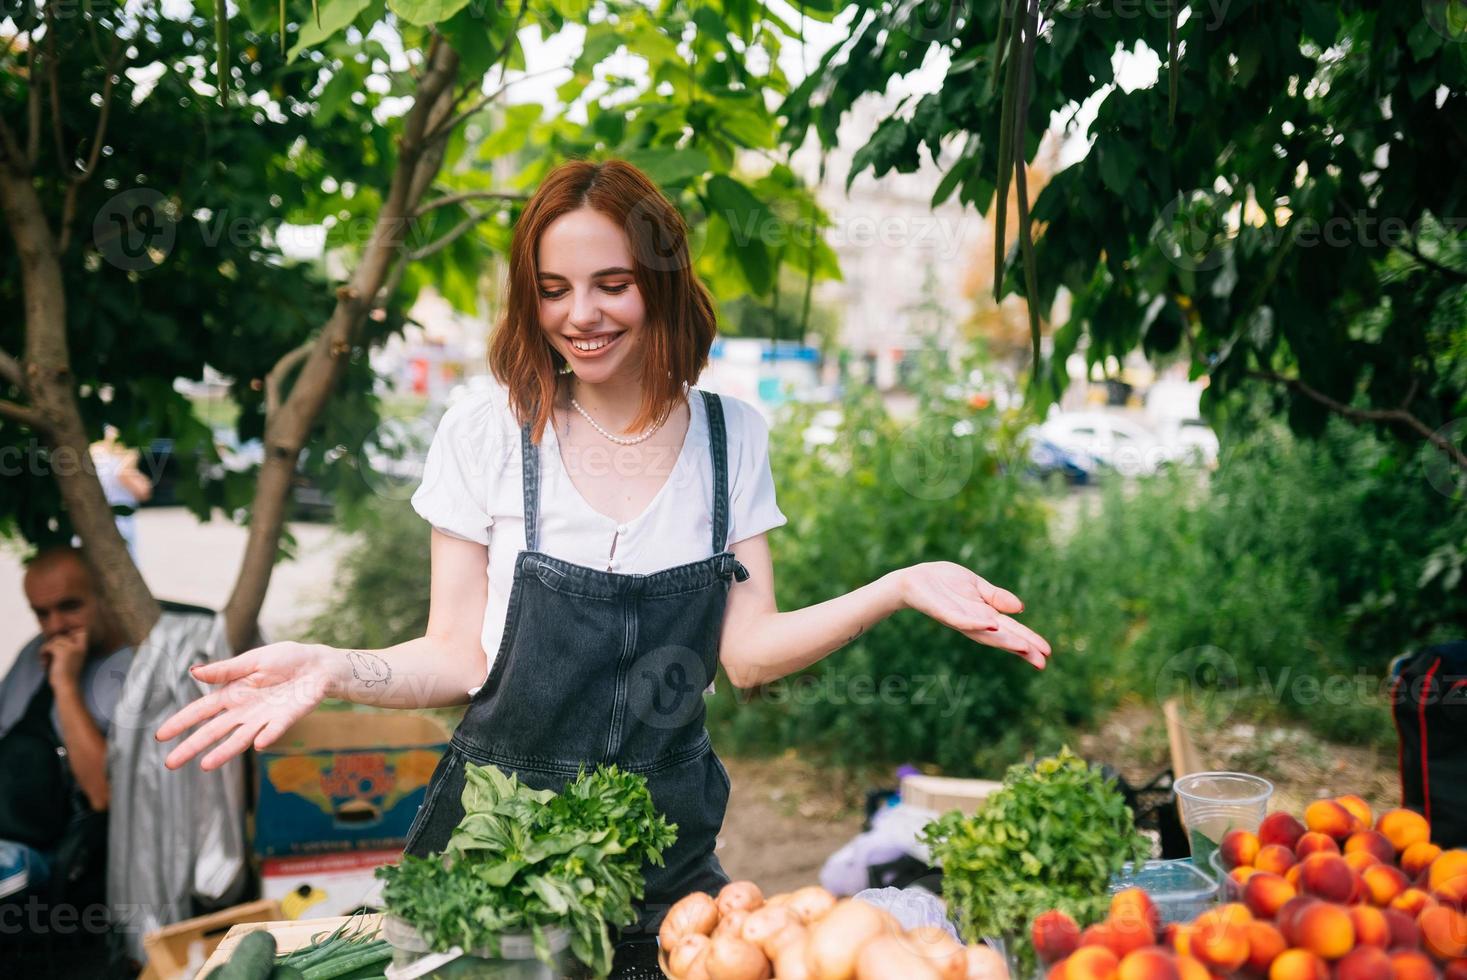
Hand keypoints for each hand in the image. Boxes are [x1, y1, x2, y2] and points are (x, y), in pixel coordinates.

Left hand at [40, 628, 88, 689]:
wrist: (67, 686)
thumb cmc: (66, 676)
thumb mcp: (70, 660)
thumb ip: (66, 649)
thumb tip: (54, 639)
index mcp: (83, 648)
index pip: (81, 632)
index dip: (70, 634)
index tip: (60, 646)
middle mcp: (79, 646)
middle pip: (62, 636)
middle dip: (52, 645)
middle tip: (48, 657)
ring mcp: (71, 648)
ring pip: (54, 641)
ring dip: (46, 650)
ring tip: (45, 661)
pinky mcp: (62, 652)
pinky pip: (48, 646)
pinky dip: (42, 653)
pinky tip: (43, 663)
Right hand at [155, 641, 333, 770]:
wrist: (318, 666)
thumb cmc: (286, 660)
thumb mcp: (254, 660)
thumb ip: (226, 670)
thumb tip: (193, 672)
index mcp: (233, 693)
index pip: (201, 710)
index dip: (181, 722)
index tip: (160, 736)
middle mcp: (244, 710)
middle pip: (213, 731)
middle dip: (191, 746)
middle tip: (170, 764)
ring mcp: (263, 718)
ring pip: (239, 739)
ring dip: (224, 752)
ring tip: (205, 766)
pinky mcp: (285, 720)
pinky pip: (274, 730)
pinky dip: (267, 736)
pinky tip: (258, 745)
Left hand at [893, 562, 1051, 668]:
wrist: (913, 580)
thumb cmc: (944, 582)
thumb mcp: (976, 585)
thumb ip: (996, 597)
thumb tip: (1021, 609)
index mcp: (984, 615)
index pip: (1010, 631)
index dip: (1028, 641)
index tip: (1047, 652)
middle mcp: (974, 622)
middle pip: (1001, 638)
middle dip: (1021, 648)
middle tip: (1042, 662)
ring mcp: (960, 619)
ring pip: (985, 634)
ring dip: (1004, 641)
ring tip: (1024, 648)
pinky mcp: (944, 612)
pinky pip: (962, 620)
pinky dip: (977, 623)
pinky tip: (993, 625)